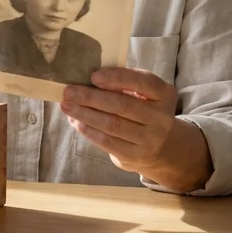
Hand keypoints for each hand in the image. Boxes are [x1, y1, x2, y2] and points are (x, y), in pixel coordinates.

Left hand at [61, 67, 176, 170]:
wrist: (160, 146)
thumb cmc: (143, 109)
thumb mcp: (142, 94)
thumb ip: (122, 84)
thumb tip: (85, 81)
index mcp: (164, 94)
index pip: (144, 82)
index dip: (118, 78)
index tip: (93, 76)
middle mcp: (161, 117)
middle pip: (123, 105)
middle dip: (91, 97)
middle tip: (68, 92)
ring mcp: (151, 139)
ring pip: (113, 124)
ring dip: (85, 114)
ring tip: (67, 106)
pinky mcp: (137, 155)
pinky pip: (109, 142)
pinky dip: (90, 131)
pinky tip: (76, 123)